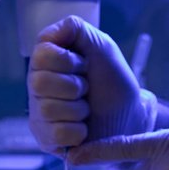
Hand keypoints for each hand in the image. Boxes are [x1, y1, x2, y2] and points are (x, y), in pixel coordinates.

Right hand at [27, 16, 155, 153]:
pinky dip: (78, 131)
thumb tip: (48, 34)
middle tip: (86, 89)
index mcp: (45, 62)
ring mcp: (39, 114)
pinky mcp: (46, 140)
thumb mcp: (101, 46)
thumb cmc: (113, 82)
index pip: (41, 55)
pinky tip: (83, 128)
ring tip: (86, 109)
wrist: (132, 116)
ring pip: (48, 109)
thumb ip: (75, 29)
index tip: (84, 64)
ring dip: (78, 109)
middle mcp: (36, 87)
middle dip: (73, 86)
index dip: (67, 61)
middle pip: (40, 83)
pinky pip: (56, 134)